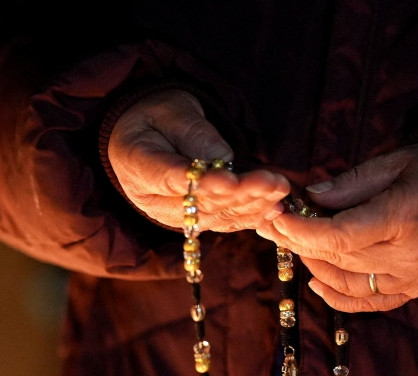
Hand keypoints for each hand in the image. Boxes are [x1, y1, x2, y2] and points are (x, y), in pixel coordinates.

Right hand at [107, 89, 289, 231]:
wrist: (146, 139)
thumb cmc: (156, 118)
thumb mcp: (169, 111)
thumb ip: (192, 132)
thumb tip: (222, 157)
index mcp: (137, 166)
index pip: (171, 180)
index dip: (203, 183)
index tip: (231, 180)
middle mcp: (155, 200)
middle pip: (201, 203)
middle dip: (241, 194)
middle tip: (272, 182)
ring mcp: (177, 216)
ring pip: (217, 216)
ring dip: (253, 205)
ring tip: (279, 189)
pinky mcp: (196, 220)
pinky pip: (225, 222)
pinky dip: (252, 216)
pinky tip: (275, 208)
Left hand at [254, 144, 417, 311]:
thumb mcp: (397, 163)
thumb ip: (352, 182)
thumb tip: (311, 197)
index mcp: (405, 218)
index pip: (342, 235)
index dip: (304, 231)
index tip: (278, 219)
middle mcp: (409, 256)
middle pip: (340, 258)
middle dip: (300, 243)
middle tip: (273, 226)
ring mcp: (412, 279)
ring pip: (348, 282)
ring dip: (314, 265)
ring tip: (294, 244)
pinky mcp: (413, 291)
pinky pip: (368, 303)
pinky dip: (338, 297)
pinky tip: (316, 281)